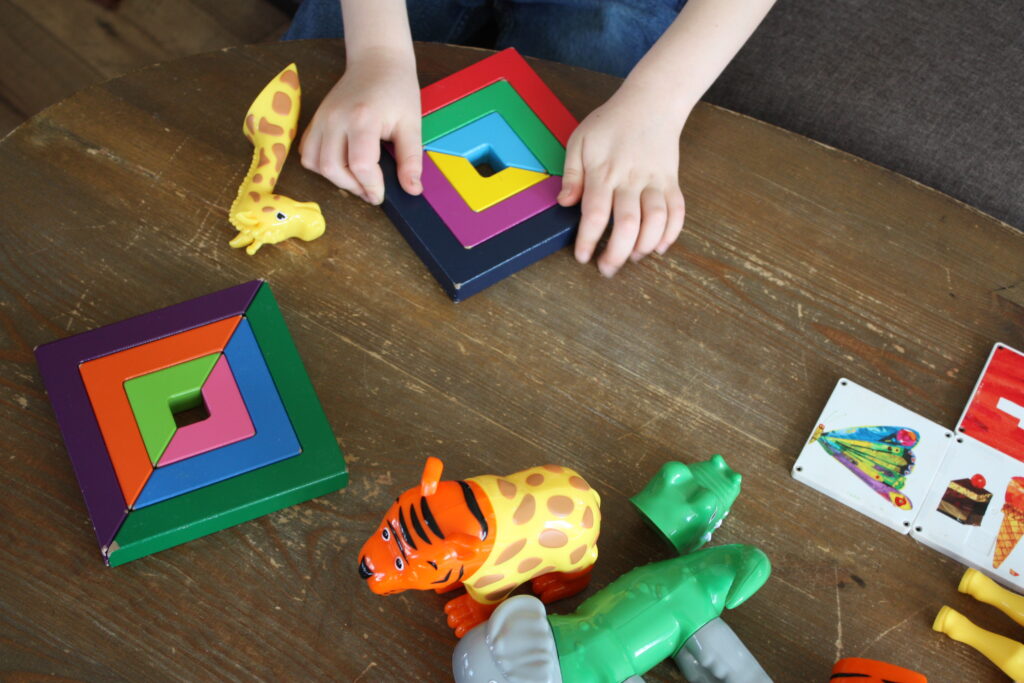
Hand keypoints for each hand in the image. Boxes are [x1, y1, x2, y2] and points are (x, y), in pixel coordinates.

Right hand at [299, 49, 421, 203]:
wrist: (377, 61)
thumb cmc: (397, 90)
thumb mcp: (412, 125)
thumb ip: (411, 159)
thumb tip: (412, 190)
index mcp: (362, 118)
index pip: (360, 164)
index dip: (371, 186)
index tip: (381, 195)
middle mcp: (335, 118)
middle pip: (332, 168)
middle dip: (353, 187)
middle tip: (371, 190)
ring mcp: (321, 118)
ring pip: (314, 163)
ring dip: (335, 179)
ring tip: (357, 179)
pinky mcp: (315, 120)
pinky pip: (307, 152)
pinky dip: (321, 165)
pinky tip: (342, 165)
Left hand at [558, 88, 685, 276]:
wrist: (652, 102)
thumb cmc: (610, 123)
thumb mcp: (579, 140)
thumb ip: (571, 174)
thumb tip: (564, 203)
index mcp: (604, 171)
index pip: (595, 213)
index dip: (589, 239)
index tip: (583, 257)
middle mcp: (631, 178)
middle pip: (627, 223)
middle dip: (617, 252)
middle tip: (607, 269)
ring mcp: (655, 180)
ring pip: (656, 219)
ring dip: (645, 245)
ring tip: (633, 258)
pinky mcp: (672, 181)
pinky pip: (678, 210)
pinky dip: (672, 232)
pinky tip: (659, 246)